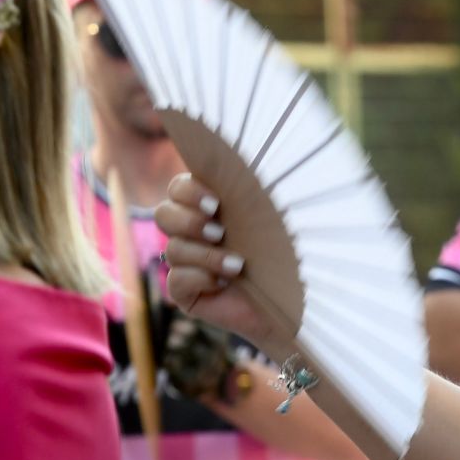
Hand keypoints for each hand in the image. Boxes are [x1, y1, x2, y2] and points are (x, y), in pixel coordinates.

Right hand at [152, 174, 285, 357]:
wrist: (295, 300)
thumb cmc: (289, 250)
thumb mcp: (272, 215)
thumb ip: (250, 189)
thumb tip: (233, 160)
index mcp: (209, 206)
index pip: (179, 188)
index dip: (189, 192)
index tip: (216, 204)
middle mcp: (192, 232)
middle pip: (164, 214)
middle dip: (189, 221)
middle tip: (220, 233)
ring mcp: (186, 263)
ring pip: (173, 248)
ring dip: (206, 255)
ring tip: (236, 265)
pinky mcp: (185, 292)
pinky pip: (175, 280)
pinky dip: (200, 278)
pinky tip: (224, 283)